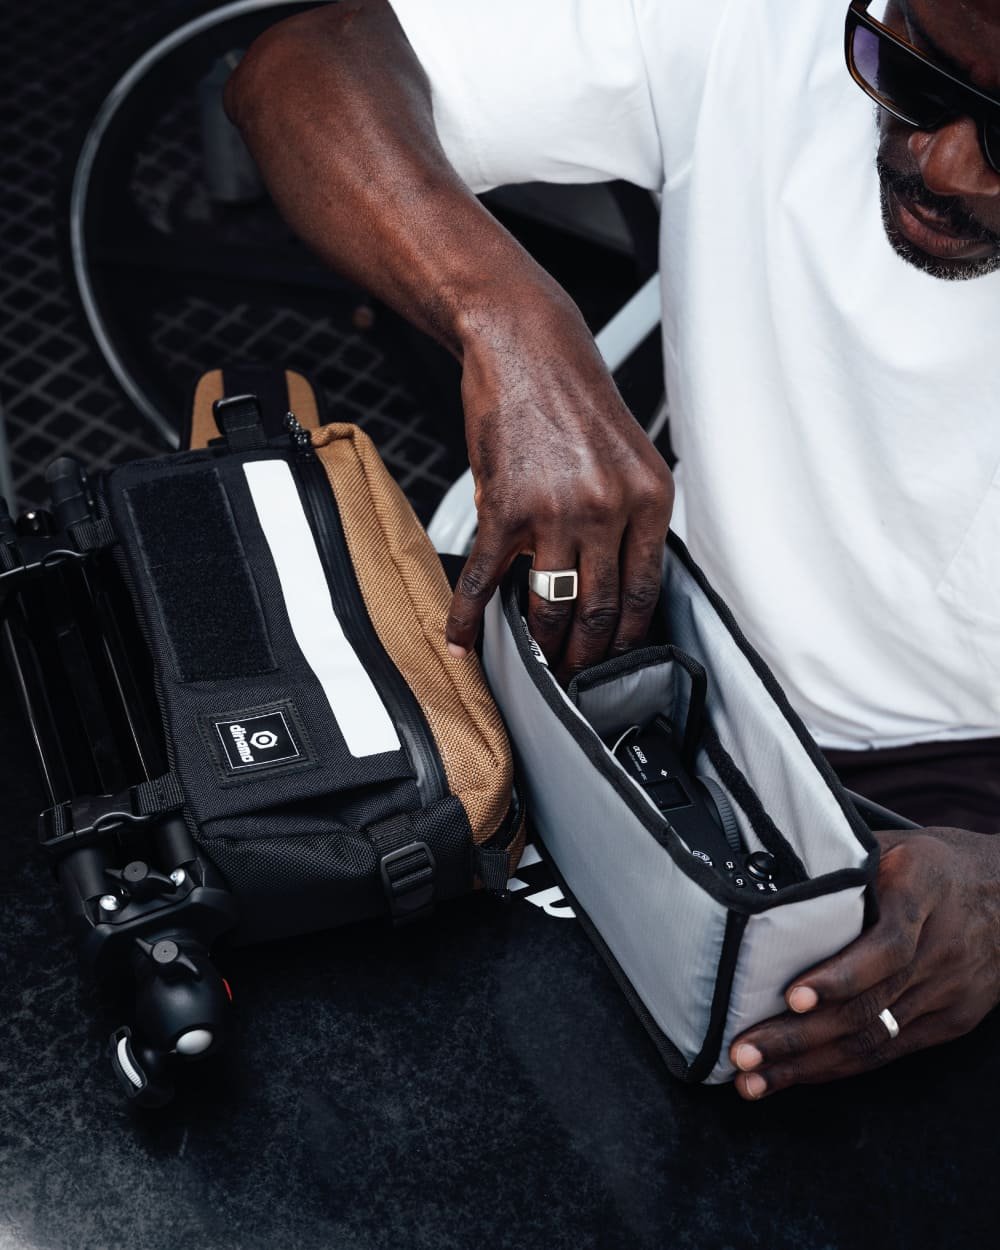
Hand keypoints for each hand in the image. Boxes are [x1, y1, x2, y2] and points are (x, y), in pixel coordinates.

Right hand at [445, 290, 672, 678]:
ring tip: (534, 665)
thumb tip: (605, 579)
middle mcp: (609, 507)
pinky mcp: (505, 508)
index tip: (615, 662)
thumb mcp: (624, 456)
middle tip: (573, 677)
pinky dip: (470, 616)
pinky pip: (487, 579)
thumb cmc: (571, 396)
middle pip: (602, 609)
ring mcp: (557, 511)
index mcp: (649, 497)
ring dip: (540, 645)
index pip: (645, 591)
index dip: (628, 638)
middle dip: (586, 655)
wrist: (524, 345)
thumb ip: (624, 517)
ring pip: (551, 604)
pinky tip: (463, 639)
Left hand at [729, 827, 999, 1098]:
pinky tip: (796, 1076)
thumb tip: (770, 873)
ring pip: (874, 1038)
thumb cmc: (936, 864)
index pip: (886, 947)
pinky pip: (889, 1051)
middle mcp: (940, 951)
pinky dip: (839, 1067)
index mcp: (923, 896)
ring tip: (754, 1079)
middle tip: (743, 1052)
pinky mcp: (949, 1022)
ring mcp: (947, 993)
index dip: (839, 976)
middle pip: (869, 1004)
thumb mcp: (894, 845)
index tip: (793, 995)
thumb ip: (843, 863)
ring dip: (809, 1064)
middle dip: (799, 1036)